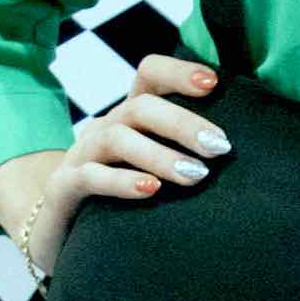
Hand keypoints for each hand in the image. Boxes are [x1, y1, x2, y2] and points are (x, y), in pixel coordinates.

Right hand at [0, 54, 232, 277]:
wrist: (59, 229)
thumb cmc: (123, 195)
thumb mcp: (154, 166)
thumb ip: (188, 151)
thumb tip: (240, 150)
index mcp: (130, 115)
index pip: (149, 73)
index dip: (179, 71)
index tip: (213, 83)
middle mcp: (105, 127)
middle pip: (141, 106)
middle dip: (183, 123)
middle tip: (219, 147)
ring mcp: (81, 155)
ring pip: (118, 138)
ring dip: (160, 155)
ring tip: (195, 176)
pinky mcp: (63, 188)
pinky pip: (90, 177)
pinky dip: (122, 181)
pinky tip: (150, 190)